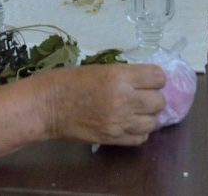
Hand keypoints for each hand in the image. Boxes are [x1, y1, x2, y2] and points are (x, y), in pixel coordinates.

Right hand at [39, 64, 166, 144]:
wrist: (48, 106)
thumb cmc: (68, 81)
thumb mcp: (100, 68)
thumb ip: (124, 76)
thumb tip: (146, 82)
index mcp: (119, 76)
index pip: (158, 77)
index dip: (156, 78)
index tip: (149, 80)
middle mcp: (124, 99)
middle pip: (159, 101)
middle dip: (153, 97)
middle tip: (141, 96)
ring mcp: (120, 121)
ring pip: (153, 121)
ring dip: (147, 116)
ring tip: (135, 111)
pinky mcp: (114, 138)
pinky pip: (141, 137)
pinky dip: (138, 131)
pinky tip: (128, 124)